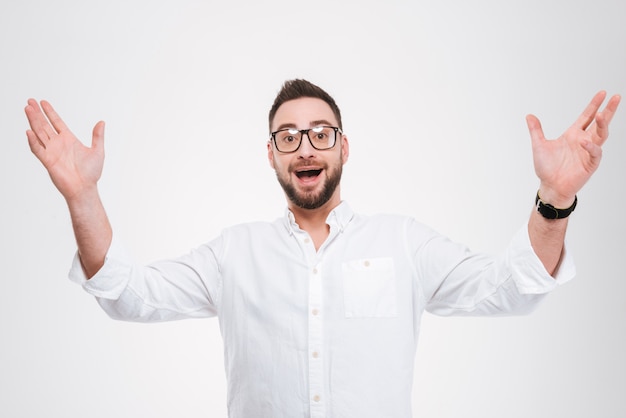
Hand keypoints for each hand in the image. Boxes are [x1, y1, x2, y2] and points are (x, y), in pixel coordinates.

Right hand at [25, 99, 104, 201]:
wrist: (85, 188)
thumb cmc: (91, 173)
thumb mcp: (98, 151)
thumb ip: (98, 136)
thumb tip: (102, 122)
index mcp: (69, 140)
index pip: (57, 122)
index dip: (50, 112)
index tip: (43, 102)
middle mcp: (58, 144)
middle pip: (45, 125)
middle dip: (37, 113)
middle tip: (29, 101)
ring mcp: (52, 151)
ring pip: (39, 133)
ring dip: (33, 121)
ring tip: (27, 109)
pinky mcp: (48, 161)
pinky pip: (38, 149)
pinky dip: (33, 140)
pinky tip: (29, 131)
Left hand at [526, 91, 620, 206]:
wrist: (550, 186)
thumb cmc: (546, 168)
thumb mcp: (539, 145)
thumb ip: (536, 130)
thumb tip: (529, 115)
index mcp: (573, 134)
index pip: (587, 116)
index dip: (594, 105)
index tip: (603, 93)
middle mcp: (583, 141)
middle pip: (600, 123)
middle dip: (608, 110)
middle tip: (616, 97)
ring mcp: (588, 152)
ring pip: (601, 135)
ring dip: (603, 124)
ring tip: (602, 114)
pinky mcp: (590, 164)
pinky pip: (595, 153)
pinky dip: (591, 147)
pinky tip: (584, 142)